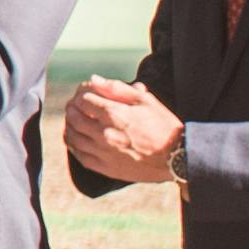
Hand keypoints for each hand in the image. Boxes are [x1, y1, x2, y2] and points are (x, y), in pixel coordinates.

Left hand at [60, 79, 181, 181]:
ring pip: (73, 137)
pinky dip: (74, 146)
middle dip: (73, 107)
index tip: (85, 92)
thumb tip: (94, 80)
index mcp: (115, 115)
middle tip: (77, 105)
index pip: (83, 100)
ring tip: (75, 120)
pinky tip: (76, 140)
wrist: (178, 157)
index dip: (81, 93)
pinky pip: (80, 156)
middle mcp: (105, 134)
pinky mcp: (106, 168)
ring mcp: (104, 153)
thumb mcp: (145, 100)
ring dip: (70, 125)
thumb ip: (117, 88)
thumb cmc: (163, 125)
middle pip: (74, 117)